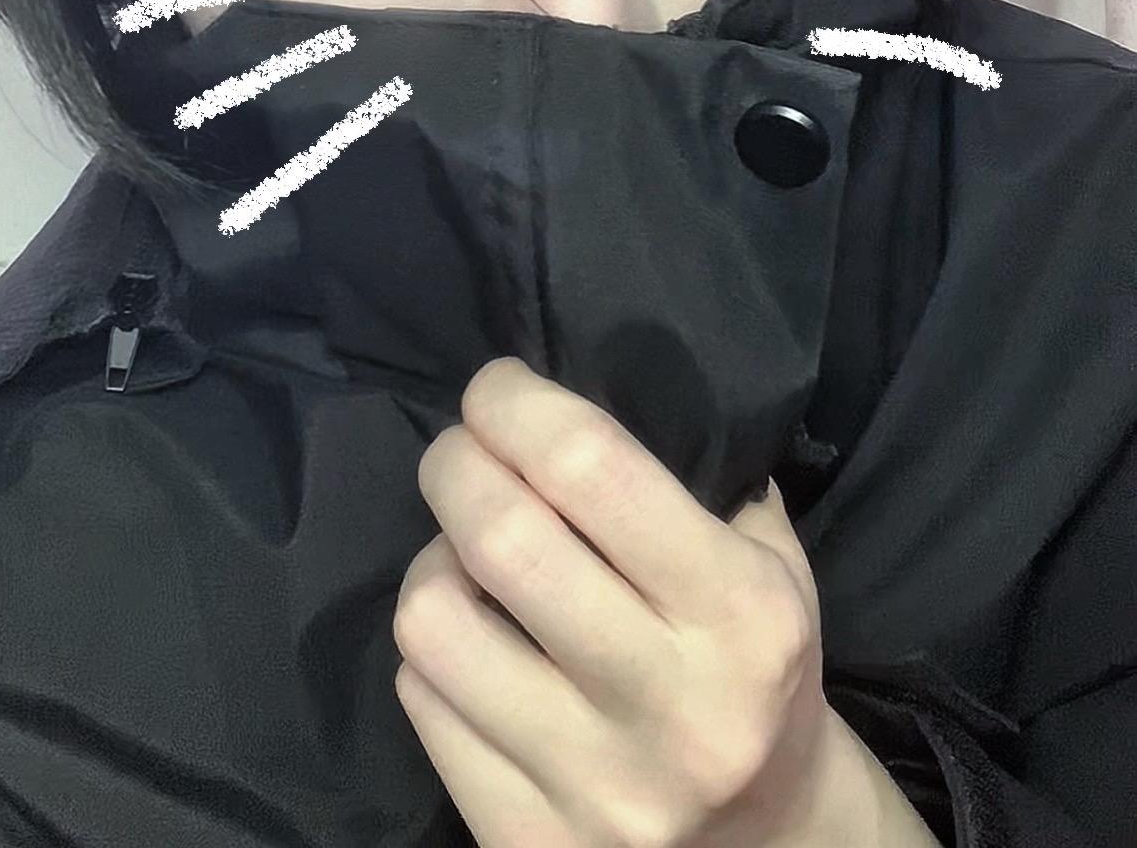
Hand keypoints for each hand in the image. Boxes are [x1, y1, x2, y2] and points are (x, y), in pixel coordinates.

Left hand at [392, 357, 937, 847]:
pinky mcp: (523, 845)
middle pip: (499, 535)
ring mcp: (590, 789)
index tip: (496, 388)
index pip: (589, 468)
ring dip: (433, 560)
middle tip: (462, 451)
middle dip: (456, 463)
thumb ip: (691, 480)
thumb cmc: (759, 671)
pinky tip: (470, 642)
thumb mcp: (771, 564)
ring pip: (433, 619)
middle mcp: (668, 707)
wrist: (769, 847)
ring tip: (465, 556)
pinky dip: (430, 652)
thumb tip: (562, 396)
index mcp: (740, 616)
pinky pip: (419, 702)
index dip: (515, 404)